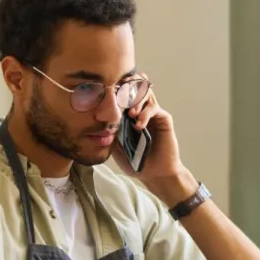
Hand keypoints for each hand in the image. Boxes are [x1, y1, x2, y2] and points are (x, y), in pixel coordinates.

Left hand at [111, 81, 197, 206]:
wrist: (153, 173)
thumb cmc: (134, 160)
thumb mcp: (115, 145)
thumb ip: (109, 130)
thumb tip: (96, 117)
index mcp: (126, 113)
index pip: (121, 92)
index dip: (115, 89)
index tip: (105, 94)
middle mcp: (140, 109)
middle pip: (134, 85)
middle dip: (126, 89)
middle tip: (119, 99)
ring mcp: (152, 112)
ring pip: (145, 92)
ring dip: (136, 100)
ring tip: (131, 114)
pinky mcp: (163, 118)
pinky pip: (153, 108)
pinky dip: (145, 114)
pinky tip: (138, 126)